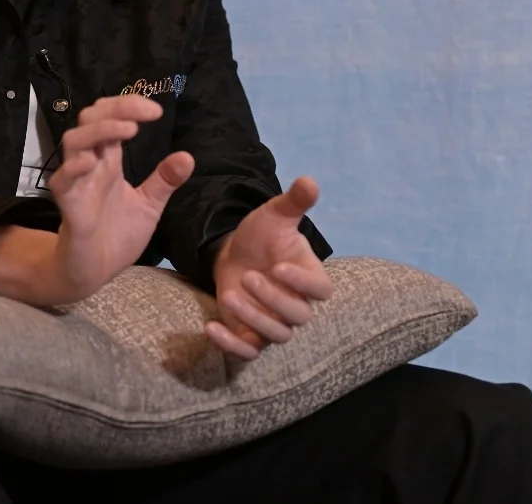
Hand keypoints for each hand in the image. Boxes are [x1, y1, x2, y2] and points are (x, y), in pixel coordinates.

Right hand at [47, 95, 195, 300]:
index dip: (129, 106)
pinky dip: (74, 167)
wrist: (96, 272)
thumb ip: (163, 182)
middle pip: (90, 119)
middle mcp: (90, 165)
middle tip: (144, 114)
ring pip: (73, 141)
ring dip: (99, 129)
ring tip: (128, 130)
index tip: (155, 111)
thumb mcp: (148, 206)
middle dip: (115, 108)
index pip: (112, 119)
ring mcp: (77, 183)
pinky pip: (62, 181)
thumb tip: (187, 156)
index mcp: (109, 161)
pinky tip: (93, 162)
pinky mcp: (68, 207)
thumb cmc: (117, 236)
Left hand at [204, 176, 332, 360]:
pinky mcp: (250, 336)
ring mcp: (275, 323)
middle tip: (249, 277)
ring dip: (254, 319)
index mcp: (310, 276)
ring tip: (230, 296)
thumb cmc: (262, 236)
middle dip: (274, 299)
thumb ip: (294, 202)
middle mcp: (298, 304)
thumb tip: (310, 181)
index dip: (304, 282)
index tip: (279, 267)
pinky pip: (247, 352)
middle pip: (299, 316)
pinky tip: (210, 328)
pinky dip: (230, 346)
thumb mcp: (274, 216)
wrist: (235, 254)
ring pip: (276, 335)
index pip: (321, 289)